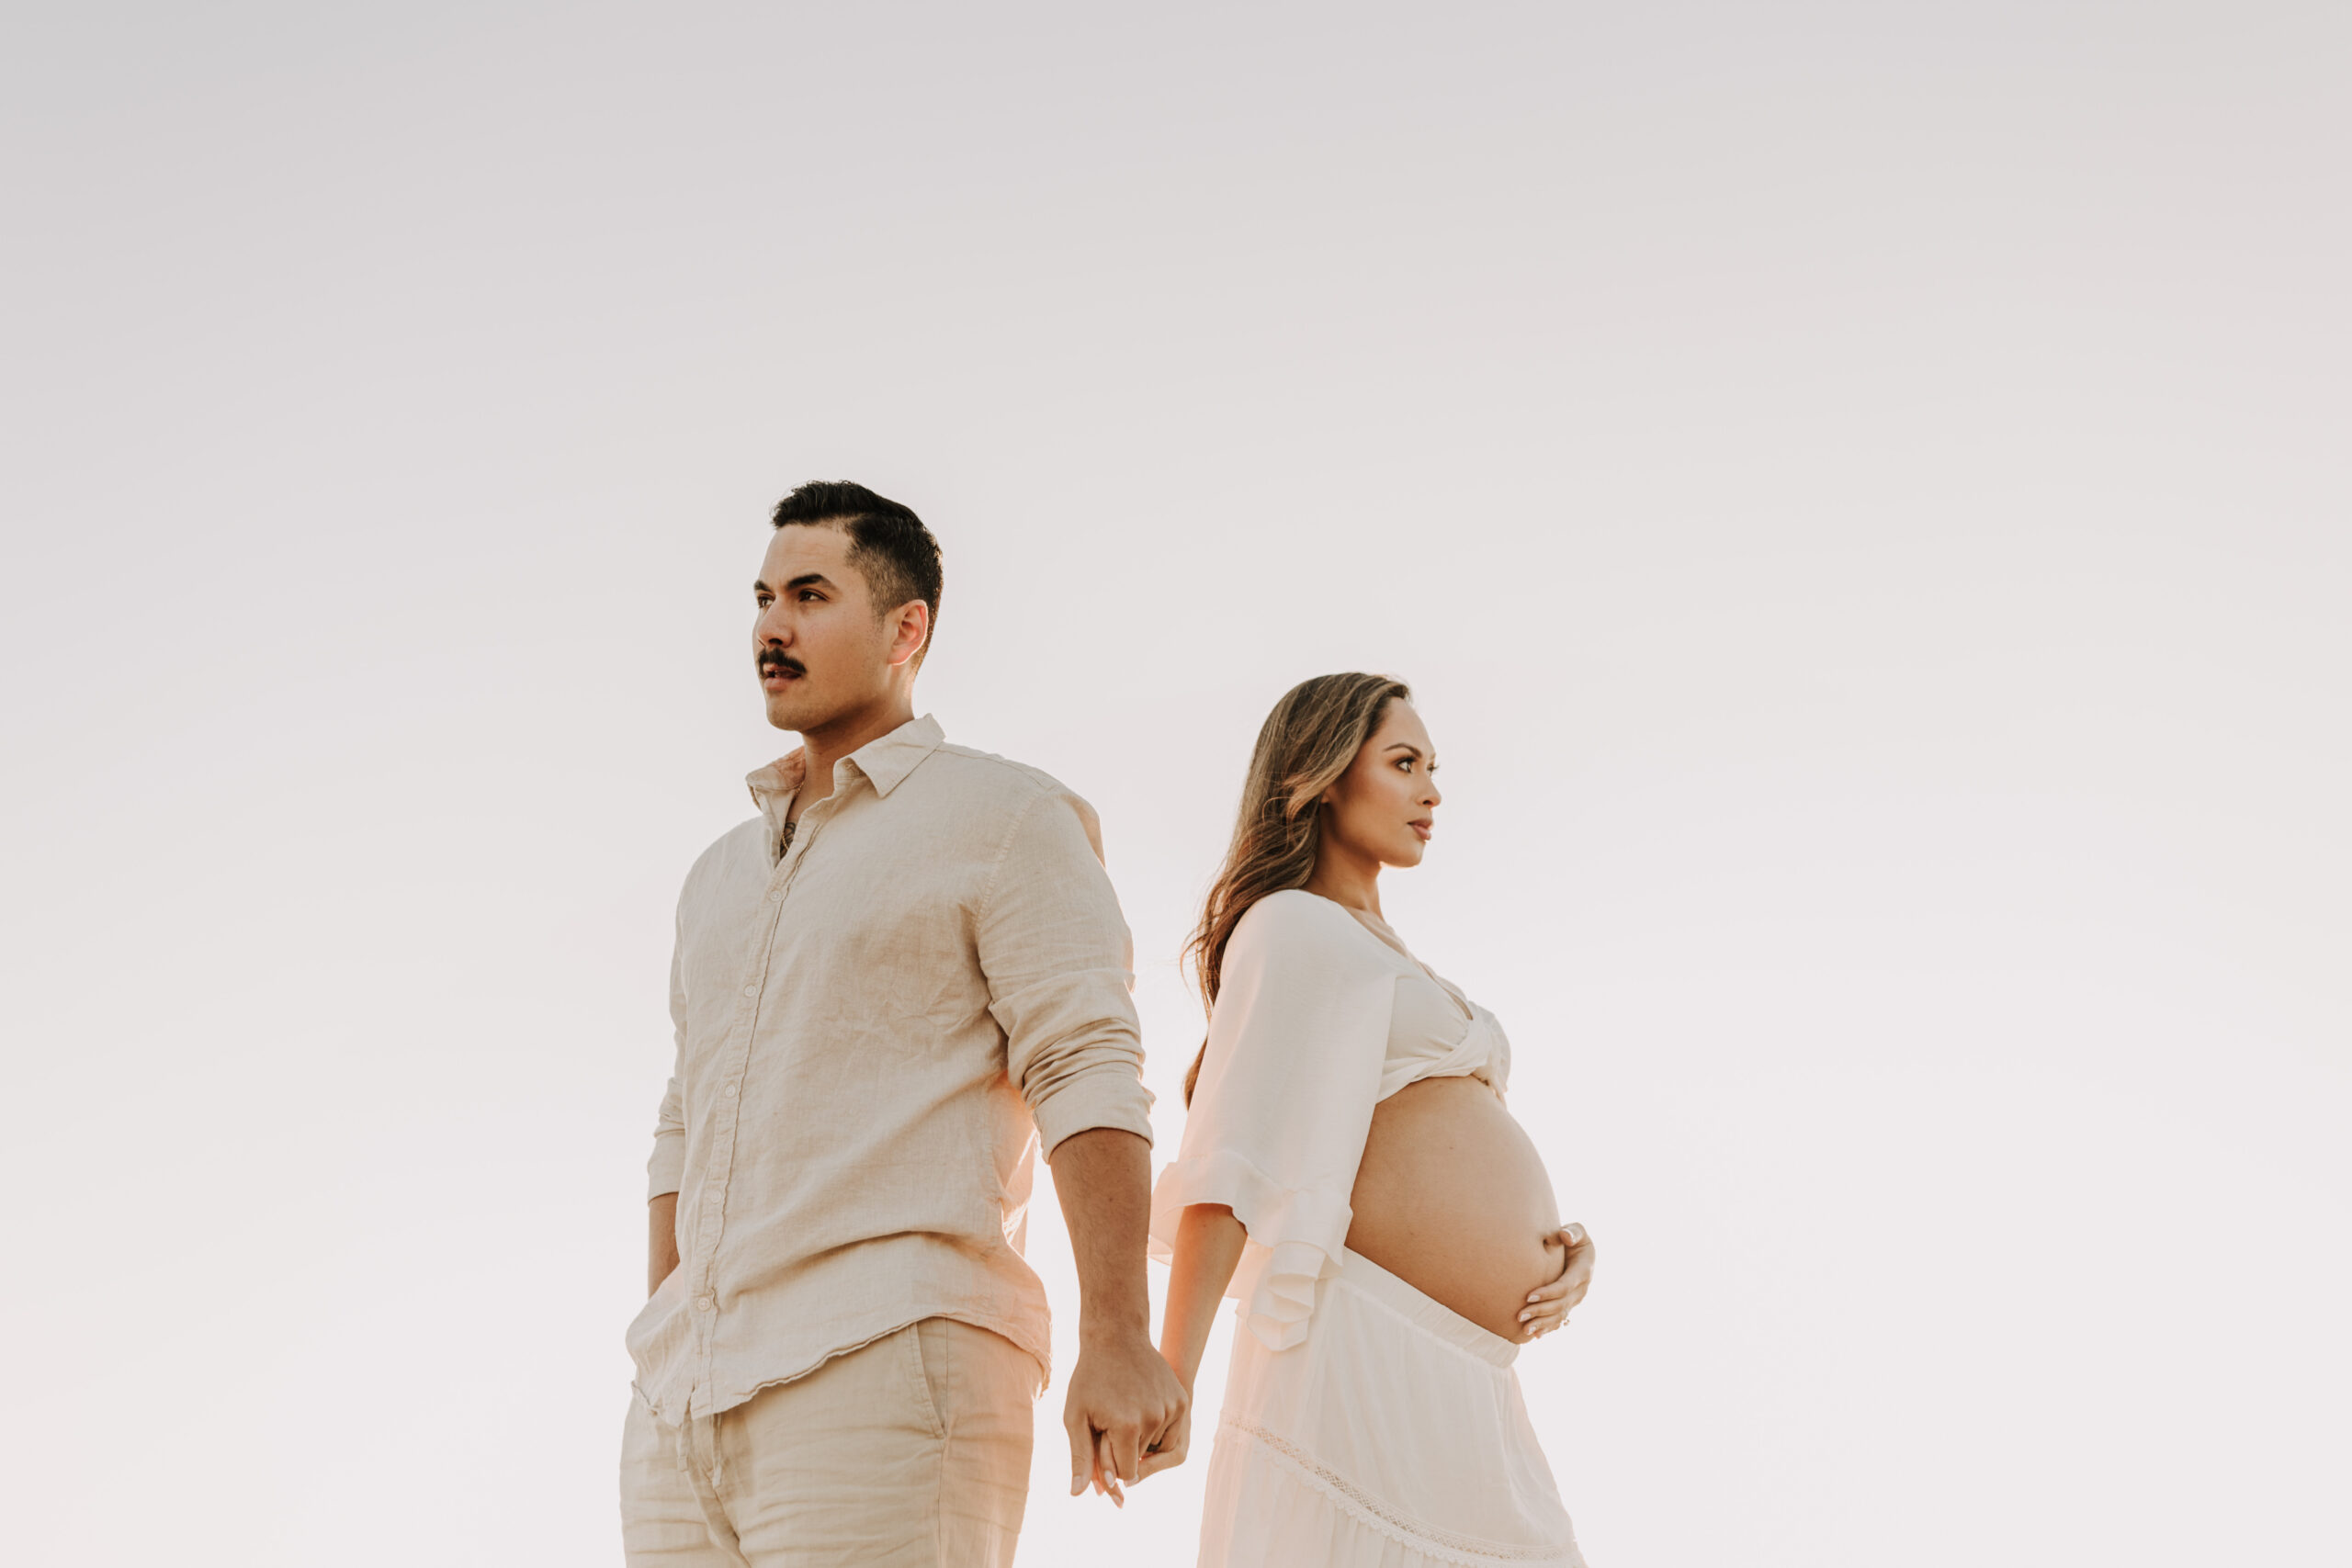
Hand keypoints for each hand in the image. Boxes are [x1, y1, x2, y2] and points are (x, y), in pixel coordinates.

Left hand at [1064, 1329, 1188, 1504]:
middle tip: (1111, 1419)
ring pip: (1157, 1447)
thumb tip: (1078, 1495)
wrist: (1117, 1337)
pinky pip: (1170, 1432)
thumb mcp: (1076, 1416)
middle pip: (1141, 1460)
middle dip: (1124, 1449)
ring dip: (1141, 1438)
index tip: (1101, 1441)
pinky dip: (1156, 1427)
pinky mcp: (1181, 1401)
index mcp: (1127, 1427)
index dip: (1111, 1464)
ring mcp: (1171, 1408)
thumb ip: (1080, 1457)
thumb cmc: (1090, 1379)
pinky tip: (1141, 1405)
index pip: (1126, 1474)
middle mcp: (1154, 1419)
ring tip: (1126, 1409)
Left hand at [1518, 1222, 1593, 1340]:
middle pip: (1560, 1305)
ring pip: (1560, 1316)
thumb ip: (1572, 1231)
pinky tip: (1535, 1336)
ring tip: (1525, 1330)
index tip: (1528, 1296)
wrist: (1578, 1249)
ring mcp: (1576, 1299)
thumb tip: (1564, 1236)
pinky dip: (1548, 1328)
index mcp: (1583, 1272)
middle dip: (1540, 1311)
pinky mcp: (1569, 1304)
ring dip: (1543, 1324)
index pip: (1564, 1286)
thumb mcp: (1578, 1231)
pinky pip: (1560, 1320)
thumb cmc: (1573, 1237)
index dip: (1548, 1293)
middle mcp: (1581, 1289)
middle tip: (1519, 1315)